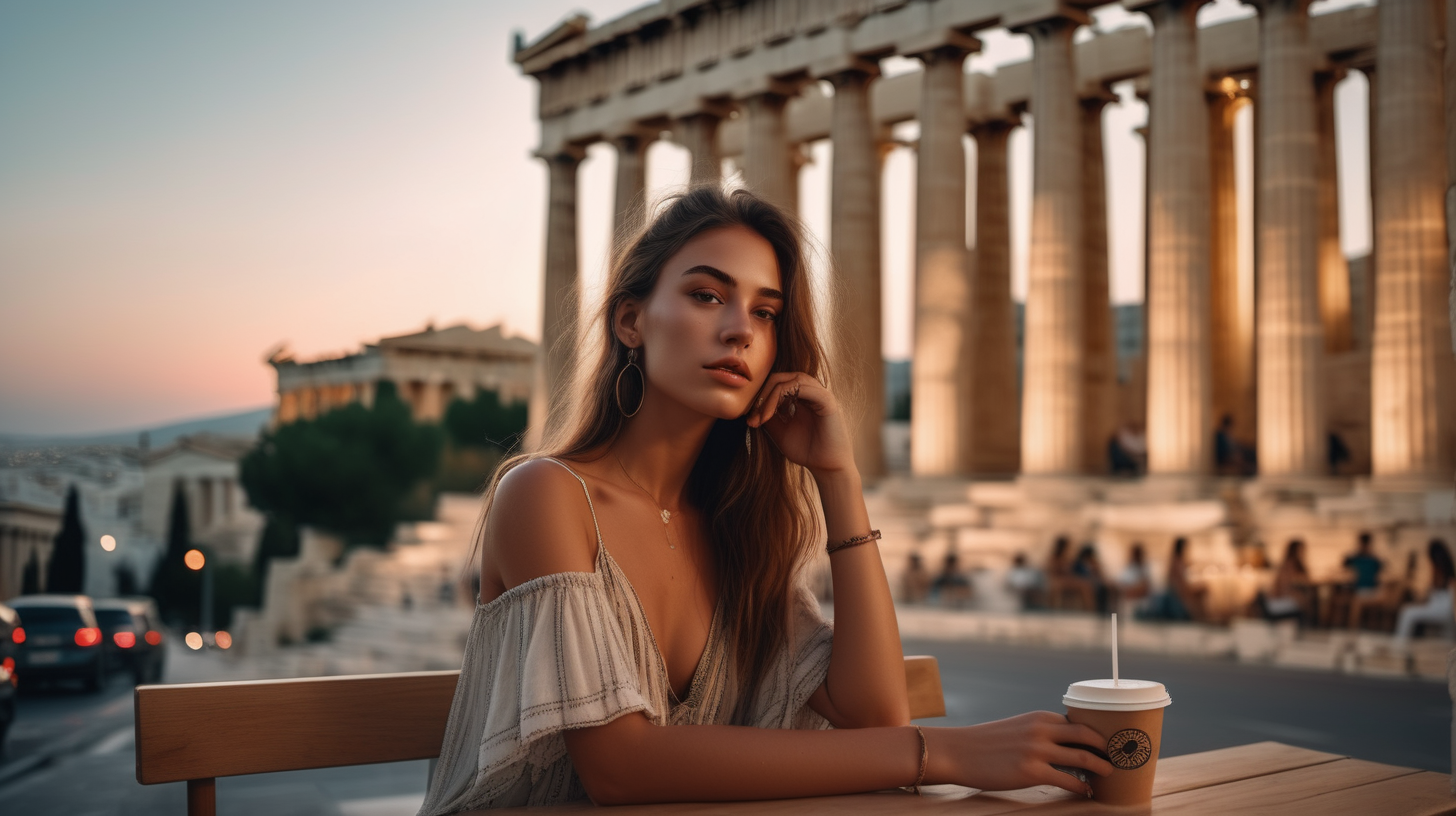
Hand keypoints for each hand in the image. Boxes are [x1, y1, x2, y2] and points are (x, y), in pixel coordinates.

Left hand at [745, 372, 854, 477]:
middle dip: (762, 394)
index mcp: (801, 397)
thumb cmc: (805, 451)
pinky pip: (802, 386)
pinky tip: (771, 414)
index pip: (776, 383)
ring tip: (761, 416)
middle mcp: (811, 391)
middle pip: (781, 377)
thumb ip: (768, 415)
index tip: (749, 419)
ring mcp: (820, 394)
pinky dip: (781, 396)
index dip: (760, 397)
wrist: (827, 468)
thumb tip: (751, 406)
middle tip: (752, 416)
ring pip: (790, 379)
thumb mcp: (779, 431)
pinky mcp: (827, 400)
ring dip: (770, 395)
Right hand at [924, 712, 1114, 797]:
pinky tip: (1086, 792)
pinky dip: (1081, 787)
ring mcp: (1037, 751)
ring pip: (1082, 758)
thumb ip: (1040, 733)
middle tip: (1117, 755)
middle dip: (1106, 747)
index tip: (1108, 742)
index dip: (1097, 733)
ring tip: (1110, 774)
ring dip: (1101, 767)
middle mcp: (1042, 730)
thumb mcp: (1017, 728)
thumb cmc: (986, 743)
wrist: (958, 751)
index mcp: (1039, 717)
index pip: (1078, 723)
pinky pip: (1067, 780)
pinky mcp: (1031, 772)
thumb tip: (1064, 747)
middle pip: (1087, 735)